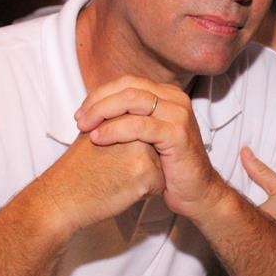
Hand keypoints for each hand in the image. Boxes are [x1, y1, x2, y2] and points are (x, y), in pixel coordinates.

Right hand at [38, 134, 163, 233]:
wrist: (62, 196)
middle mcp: (136, 129)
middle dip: (140, 161)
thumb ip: (118, 123)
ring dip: (144, 176)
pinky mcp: (147, 173)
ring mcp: (144, 151)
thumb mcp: (95, 133)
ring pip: (160, 167)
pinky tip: (121, 191)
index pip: (145, 132)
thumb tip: (139, 123)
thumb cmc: (77, 169)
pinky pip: (159, 185)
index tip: (111, 158)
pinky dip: (144, 192)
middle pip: (156, 148)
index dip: (129, 150)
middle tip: (112, 169)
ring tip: (116, 178)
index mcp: (124, 117)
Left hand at [74, 76, 228, 219]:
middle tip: (80, 120)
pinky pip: (139, 125)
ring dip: (103, 112)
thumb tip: (95, 109)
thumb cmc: (168, 167)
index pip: (127, 83)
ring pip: (132, 101)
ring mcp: (179, 115)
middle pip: (128, 88)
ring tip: (85, 128)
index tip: (82, 112)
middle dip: (98, 102)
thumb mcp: (147, 136)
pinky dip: (115, 130)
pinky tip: (99, 139)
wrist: (196, 192)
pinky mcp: (178, 134)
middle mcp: (176, 99)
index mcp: (168, 95)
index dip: (100, 95)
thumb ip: (129, 118)